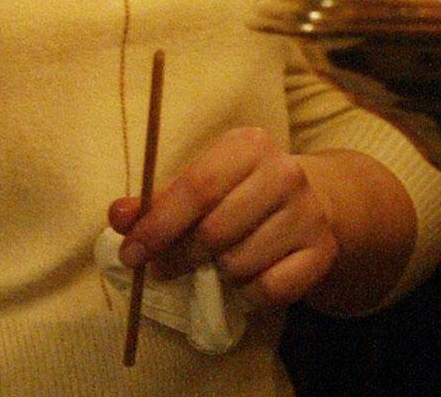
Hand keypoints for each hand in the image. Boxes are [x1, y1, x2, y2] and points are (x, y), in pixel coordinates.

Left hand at [109, 127, 337, 309]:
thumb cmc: (240, 192)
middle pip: (214, 230)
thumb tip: (118, 217)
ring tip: (218, 262)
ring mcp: (308, 213)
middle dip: (180, 256)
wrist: (311, 203)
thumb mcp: (200, 183)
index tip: (130, 253)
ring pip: (240, 264)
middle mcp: (284, 173)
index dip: (158, 225)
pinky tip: (247, 278)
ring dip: (217, 274)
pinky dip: (248, 294)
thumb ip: (157, 201)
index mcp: (248, 146)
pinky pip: (269, 290)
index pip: (196, 187)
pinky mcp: (322, 252)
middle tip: (163, 268)